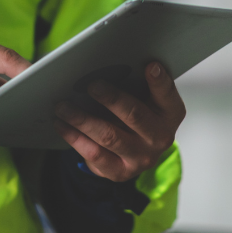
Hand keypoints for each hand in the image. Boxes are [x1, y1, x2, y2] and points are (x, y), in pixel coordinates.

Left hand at [53, 62, 185, 181]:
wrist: (133, 150)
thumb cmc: (135, 111)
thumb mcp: (144, 96)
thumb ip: (136, 80)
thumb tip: (108, 60)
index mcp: (170, 113)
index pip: (167, 94)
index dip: (160, 81)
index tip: (150, 65)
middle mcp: (160, 137)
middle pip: (134, 115)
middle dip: (111, 98)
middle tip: (91, 85)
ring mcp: (141, 158)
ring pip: (108, 136)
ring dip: (82, 119)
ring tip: (62, 105)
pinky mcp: (119, 172)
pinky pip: (94, 154)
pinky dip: (74, 137)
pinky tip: (61, 124)